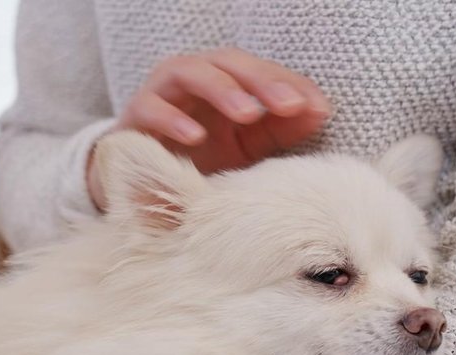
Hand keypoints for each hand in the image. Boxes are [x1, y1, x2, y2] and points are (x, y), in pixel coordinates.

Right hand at [87, 47, 330, 209]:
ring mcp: (163, 94)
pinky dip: (172, 118)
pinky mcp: (134, 118)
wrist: (145, 189)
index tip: (318, 108)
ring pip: (189, 73)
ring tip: (246, 114)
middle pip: (228, 63)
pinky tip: (196, 136)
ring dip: (220, 89)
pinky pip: (152, 108)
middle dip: (260, 81)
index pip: (260, 72)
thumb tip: (320, 111)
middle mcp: (195, 81)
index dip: (289, 84)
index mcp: (225, 84)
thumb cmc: (202, 162)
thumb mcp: (247, 148)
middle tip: (287, 104)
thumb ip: (280, 129)